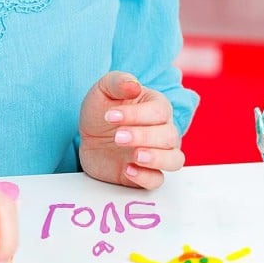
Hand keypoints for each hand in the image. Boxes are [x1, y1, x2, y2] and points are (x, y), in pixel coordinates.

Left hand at [78, 71, 183, 189]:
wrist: (89, 137)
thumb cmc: (102, 109)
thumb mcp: (104, 89)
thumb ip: (119, 82)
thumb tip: (134, 85)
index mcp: (157, 106)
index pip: (159, 111)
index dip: (136, 115)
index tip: (110, 116)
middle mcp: (163, 130)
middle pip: (169, 136)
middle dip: (144, 137)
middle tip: (117, 136)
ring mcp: (157, 154)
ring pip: (174, 160)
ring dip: (156, 158)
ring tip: (134, 156)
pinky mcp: (146, 174)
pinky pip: (158, 180)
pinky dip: (146, 177)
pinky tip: (127, 169)